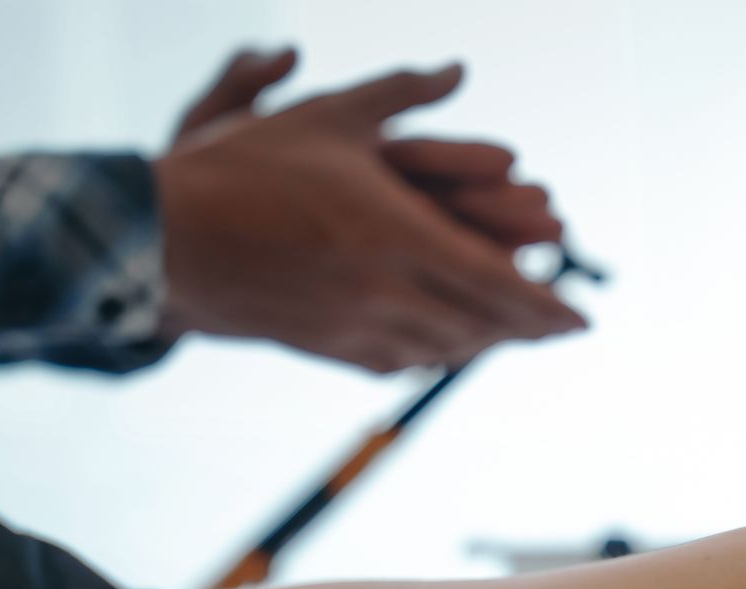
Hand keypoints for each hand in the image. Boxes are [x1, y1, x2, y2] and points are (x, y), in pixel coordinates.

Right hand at [155, 59, 585, 372]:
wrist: (161, 238)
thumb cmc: (243, 168)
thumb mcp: (328, 116)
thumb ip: (402, 93)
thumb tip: (459, 68)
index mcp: (397, 236)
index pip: (498, 282)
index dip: (547, 306)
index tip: (585, 319)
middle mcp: (386, 291)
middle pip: (483, 325)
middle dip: (531, 330)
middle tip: (564, 330)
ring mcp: (356, 327)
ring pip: (446, 349)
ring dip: (488, 345)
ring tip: (514, 337)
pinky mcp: (326, 348)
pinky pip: (399, 363)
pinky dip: (435, 356)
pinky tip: (447, 350)